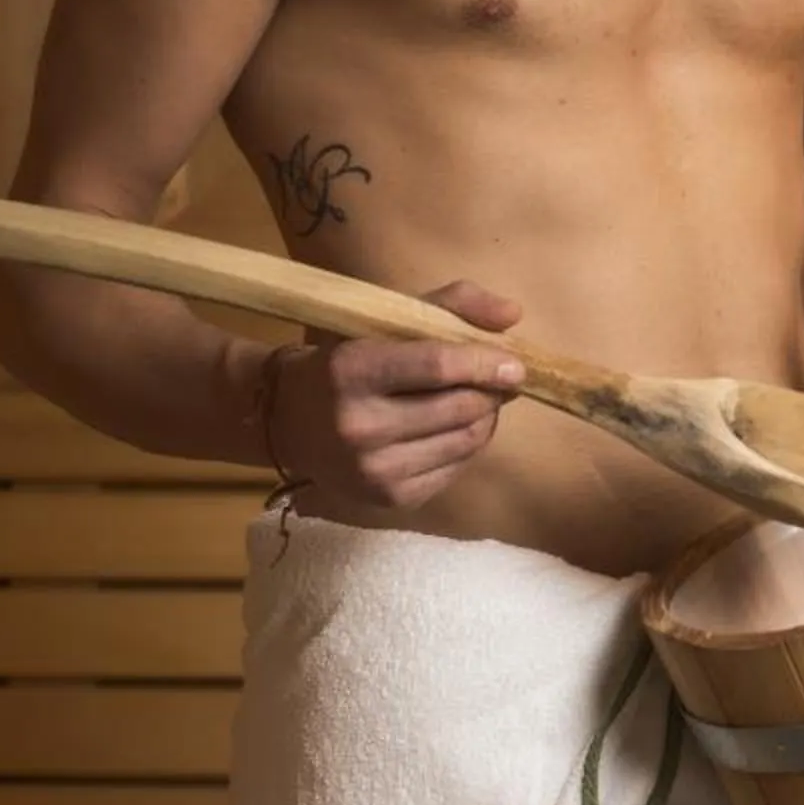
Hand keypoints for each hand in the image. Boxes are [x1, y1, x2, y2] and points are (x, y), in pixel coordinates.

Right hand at [260, 280, 528, 511]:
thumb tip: (513, 313)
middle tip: (499, 378)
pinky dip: (468, 444)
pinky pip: (457, 468)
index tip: (516, 364)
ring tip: (476, 400)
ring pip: (466, 440)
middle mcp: (357, 425)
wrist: (287, 419)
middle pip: (460, 407)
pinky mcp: (389, 499)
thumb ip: (452, 305)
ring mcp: (372, 470)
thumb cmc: (346, 357)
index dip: (485, 364)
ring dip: (486, 417)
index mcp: (351, 370)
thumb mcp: (386, 318)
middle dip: (492, 391)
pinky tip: (452, 427)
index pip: (438, 367)